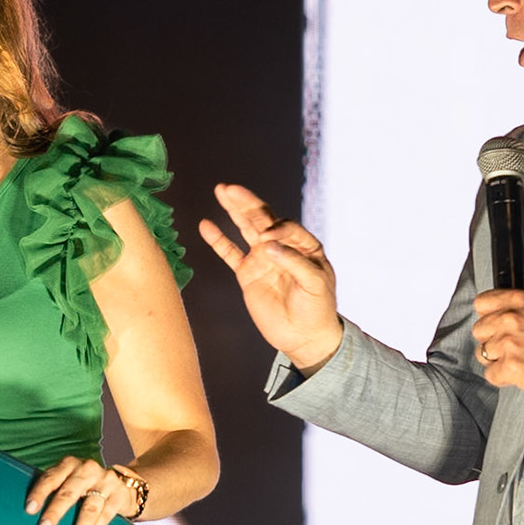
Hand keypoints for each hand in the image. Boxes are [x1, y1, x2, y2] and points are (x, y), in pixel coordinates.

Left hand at [26, 456, 138, 524]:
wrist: (122, 485)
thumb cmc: (84, 488)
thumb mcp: (69, 482)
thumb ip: (52, 491)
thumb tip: (23, 514)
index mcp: (69, 465)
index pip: (51, 478)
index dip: (40, 493)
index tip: (29, 509)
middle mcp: (87, 470)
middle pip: (69, 492)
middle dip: (56, 511)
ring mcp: (105, 481)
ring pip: (90, 506)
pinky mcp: (119, 495)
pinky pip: (106, 514)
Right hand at [199, 183, 343, 373]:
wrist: (304, 336)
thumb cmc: (317, 309)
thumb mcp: (315, 284)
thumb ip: (293, 262)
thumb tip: (267, 244)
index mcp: (304, 245)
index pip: (286, 227)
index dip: (277, 228)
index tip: (269, 239)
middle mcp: (282, 247)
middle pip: (262, 219)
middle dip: (247, 203)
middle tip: (230, 188)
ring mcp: (263, 259)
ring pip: (245, 229)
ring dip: (234, 210)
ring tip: (221, 191)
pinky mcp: (248, 274)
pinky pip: (230, 254)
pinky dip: (218, 241)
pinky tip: (207, 226)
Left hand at [471, 289, 523, 398]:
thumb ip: (518, 307)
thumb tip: (497, 310)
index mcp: (519, 302)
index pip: (481, 303)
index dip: (487, 317)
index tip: (494, 325)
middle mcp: (511, 319)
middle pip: (478, 330)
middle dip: (491, 341)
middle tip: (511, 347)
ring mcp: (509, 343)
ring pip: (481, 353)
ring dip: (496, 360)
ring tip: (518, 360)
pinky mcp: (509, 366)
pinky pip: (490, 374)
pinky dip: (502, 377)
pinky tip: (518, 373)